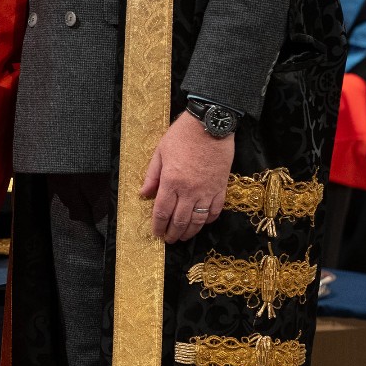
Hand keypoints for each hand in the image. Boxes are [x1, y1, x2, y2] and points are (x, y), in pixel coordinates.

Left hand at [140, 110, 234, 243]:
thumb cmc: (182, 135)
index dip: (158, 226)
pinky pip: (215, 211)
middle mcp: (189, 191)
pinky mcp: (221, 189)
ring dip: (190, 232)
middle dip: (173, 233)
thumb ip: (152, 175)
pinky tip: (202, 223)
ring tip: (183, 237)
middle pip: (180, 220)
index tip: (156, 233)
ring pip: (198, 220)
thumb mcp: (160, 151)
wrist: (210, 126)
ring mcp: (207, 191)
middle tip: (169, 239)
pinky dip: (208, 220)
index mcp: (171, 181)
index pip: (162, 211)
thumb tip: (144, 194)